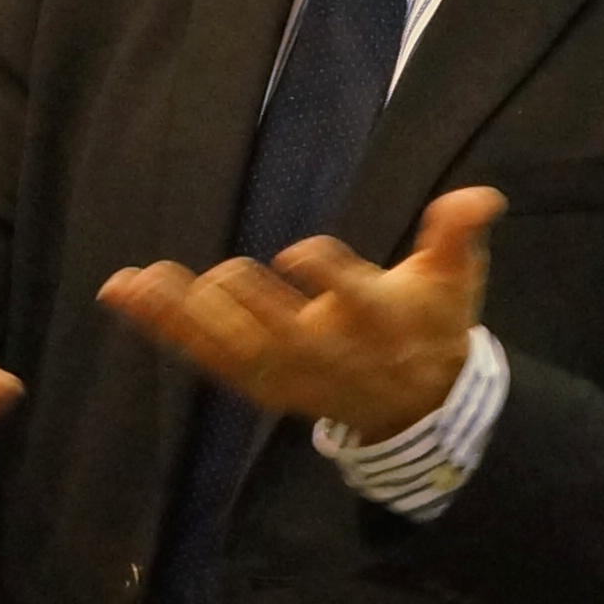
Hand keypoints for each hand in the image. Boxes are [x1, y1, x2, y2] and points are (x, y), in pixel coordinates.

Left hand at [100, 186, 502, 441]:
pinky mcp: (256, 381)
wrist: (418, 407)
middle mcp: (326, 351)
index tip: (297, 252)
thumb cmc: (431, 325)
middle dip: (245, 306)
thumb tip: (482, 197)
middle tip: (215, 275)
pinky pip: (204, 356)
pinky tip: (121, 294)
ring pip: (228, 348)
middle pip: (277, 332)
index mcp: (376, 320)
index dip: (325, 276)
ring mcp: (286, 373)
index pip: (352, 298)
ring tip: (132, 284)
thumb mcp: (455, 280)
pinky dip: (162, 328)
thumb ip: (457, 236)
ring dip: (179, 317)